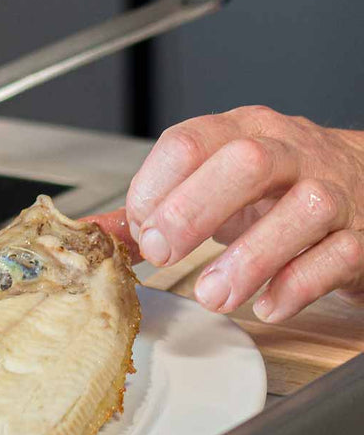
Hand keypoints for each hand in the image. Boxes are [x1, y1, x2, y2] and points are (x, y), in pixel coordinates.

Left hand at [115, 106, 363, 320]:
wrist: (363, 185)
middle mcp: (290, 153)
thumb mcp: (215, 182)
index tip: (142, 231)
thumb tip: (97, 231)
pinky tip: (268, 303)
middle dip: (194, 210)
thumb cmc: (278, 187)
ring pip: (302, 210)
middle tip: (164, 254)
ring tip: (213, 295)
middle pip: (246, 163)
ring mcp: (331, 193)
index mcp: (243, 131)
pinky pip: (337, 256)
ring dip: (250, 257)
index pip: (191, 142)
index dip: (155, 187)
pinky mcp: (359, 237)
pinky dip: (298, 284)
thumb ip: (159, 205)